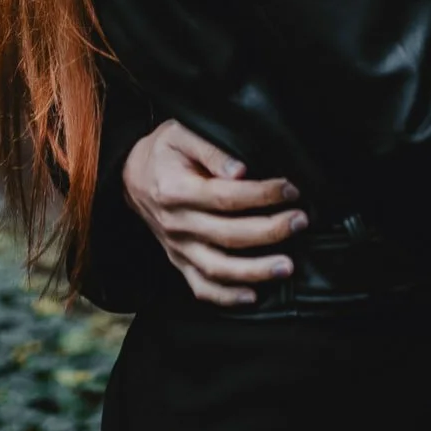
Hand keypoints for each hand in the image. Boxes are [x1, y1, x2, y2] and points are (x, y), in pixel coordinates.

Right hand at [121, 119, 305, 306]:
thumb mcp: (180, 133)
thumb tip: (240, 170)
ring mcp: (176, 247)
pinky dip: (226, 297)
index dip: (261, 195)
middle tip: (300, 222)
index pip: (225, 197)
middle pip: (228, 234)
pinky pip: (201, 287)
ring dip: (254, 271)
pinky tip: (252, 296)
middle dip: (270, 231)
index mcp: (175, 190)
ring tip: (286, 266)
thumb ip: (210, 150)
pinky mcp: (178, 261)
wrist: (130, 176)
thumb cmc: (162, 151)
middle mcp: (176, 223)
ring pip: (217, 268)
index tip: (289, 190)